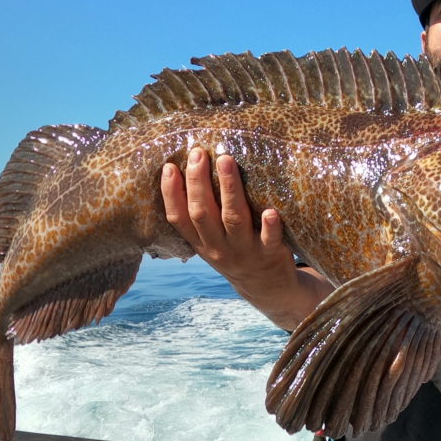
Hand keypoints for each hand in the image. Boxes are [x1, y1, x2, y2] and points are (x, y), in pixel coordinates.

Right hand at [161, 147, 330, 327]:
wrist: (266, 288)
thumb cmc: (236, 251)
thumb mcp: (211, 241)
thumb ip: (201, 214)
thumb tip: (191, 167)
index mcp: (200, 242)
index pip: (178, 217)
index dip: (170, 193)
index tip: (169, 166)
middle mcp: (218, 247)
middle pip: (203, 213)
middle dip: (198, 182)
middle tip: (198, 153)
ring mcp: (244, 251)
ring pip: (233, 219)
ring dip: (229, 189)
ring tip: (226, 160)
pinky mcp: (270, 254)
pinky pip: (269, 240)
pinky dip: (269, 227)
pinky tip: (270, 211)